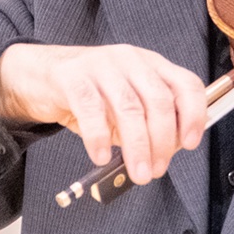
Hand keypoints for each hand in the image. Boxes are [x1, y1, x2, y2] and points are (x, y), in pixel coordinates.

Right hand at [0, 44, 208, 183]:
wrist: (40, 77)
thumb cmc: (90, 95)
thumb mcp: (126, 104)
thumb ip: (147, 123)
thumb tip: (166, 152)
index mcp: (150, 65)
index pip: (186, 84)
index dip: (194, 115)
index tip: (190, 143)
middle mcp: (130, 60)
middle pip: (159, 100)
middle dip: (163, 140)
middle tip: (157, 169)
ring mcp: (102, 65)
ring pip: (129, 107)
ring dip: (137, 146)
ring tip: (138, 173)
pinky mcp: (72, 76)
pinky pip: (91, 109)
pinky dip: (99, 137)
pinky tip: (100, 156)